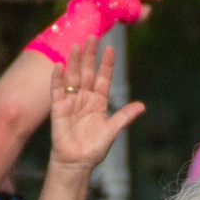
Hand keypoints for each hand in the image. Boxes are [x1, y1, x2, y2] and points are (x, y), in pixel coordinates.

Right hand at [46, 47, 145, 169]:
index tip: (110, 48)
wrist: (76, 163)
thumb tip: (142, 106)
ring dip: (74, 62)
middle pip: (87, 72)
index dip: (106, 64)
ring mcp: (71, 102)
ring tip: (76, 45)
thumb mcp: (112, 131)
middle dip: (90, 55)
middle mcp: (85, 98)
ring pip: (73, 77)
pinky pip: (57, 91)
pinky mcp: (58, 109)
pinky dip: (58, 79)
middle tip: (92, 37)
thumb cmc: (94, 149)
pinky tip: (59, 66)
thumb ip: (124, 117)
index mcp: (99, 102)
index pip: (103, 78)